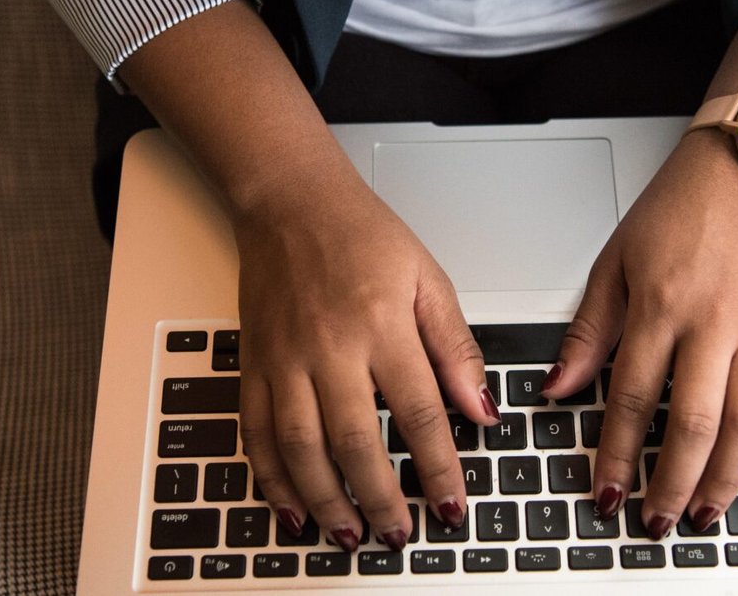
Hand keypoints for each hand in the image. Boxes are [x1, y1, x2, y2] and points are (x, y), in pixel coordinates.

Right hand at [233, 174, 499, 551]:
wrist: (290, 201)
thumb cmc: (361, 234)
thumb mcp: (429, 279)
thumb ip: (456, 348)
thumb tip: (482, 408)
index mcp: (382, 324)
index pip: (418, 413)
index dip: (439, 468)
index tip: (452, 505)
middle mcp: (330, 346)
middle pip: (356, 441)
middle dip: (381, 499)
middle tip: (399, 535)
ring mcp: (285, 358)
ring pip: (302, 447)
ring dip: (325, 500)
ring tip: (349, 534)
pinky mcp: (254, 363)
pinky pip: (256, 431)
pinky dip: (270, 476)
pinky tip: (290, 507)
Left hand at [540, 131, 737, 537]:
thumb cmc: (679, 210)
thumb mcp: (615, 261)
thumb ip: (589, 331)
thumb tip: (558, 388)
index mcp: (661, 304)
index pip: (633, 396)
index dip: (618, 452)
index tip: (608, 489)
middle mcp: (714, 322)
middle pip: (693, 422)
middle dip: (672, 482)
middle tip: (654, 519)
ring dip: (725, 480)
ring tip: (703, 515)